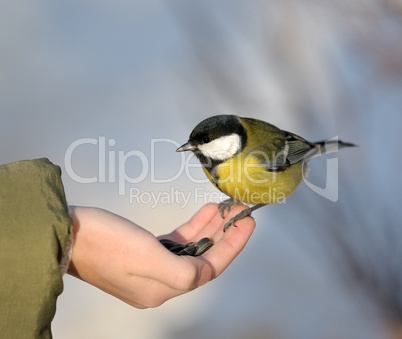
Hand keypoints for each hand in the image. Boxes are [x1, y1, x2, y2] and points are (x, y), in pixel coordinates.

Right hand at [67, 203, 254, 308]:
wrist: (66, 233)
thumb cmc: (102, 242)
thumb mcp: (146, 258)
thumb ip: (182, 271)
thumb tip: (205, 273)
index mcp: (161, 289)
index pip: (209, 268)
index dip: (232, 245)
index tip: (247, 223)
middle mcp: (159, 282)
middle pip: (203, 258)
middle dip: (224, 234)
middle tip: (240, 213)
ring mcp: (151, 267)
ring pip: (192, 248)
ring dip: (209, 228)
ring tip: (224, 209)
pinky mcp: (143, 252)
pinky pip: (177, 241)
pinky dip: (192, 228)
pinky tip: (202, 214)